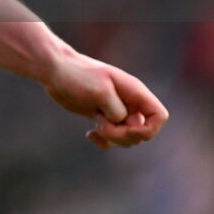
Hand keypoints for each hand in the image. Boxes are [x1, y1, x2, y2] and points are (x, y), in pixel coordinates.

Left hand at [41, 44, 167, 148]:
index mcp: (134, 91)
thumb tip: (124, 123)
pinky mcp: (102, 117)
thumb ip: (117, 109)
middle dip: (124, 135)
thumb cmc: (77, 75)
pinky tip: (89, 135)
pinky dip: (104, 142)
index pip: (159, 116)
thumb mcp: (100, 91)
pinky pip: (112, 139)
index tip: (127, 127)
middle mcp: (128, 101)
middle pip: (143, 131)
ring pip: (128, 137)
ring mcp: (116, 110)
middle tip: (103, 124)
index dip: (149, 129)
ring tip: (96, 124)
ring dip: (113, 138)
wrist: (55, 70)